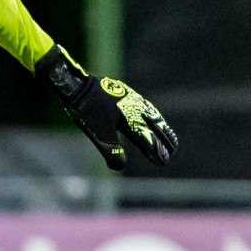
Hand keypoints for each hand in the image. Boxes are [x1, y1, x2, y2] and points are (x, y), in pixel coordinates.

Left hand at [33, 45, 176, 170]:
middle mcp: (135, 108)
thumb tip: (121, 166)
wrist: (77, 84)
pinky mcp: (126, 92)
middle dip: (165, 139)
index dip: (156, 151)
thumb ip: (111, 150)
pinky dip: (152, 114)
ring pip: (152, 114)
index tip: (163, 162)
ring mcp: (132, 99)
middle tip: (173, 150)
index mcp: (130, 119)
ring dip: (161, 125)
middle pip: (155, 126)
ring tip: (168, 134)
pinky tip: (150, 115)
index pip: (147, 139)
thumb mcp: (97, 133)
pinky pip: (145, 105)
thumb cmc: (86, 110)